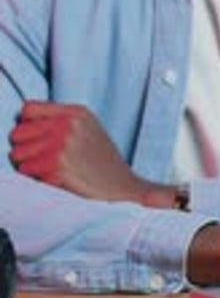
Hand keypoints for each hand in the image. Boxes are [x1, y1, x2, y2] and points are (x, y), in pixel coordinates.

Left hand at [8, 100, 152, 202]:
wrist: (123, 188)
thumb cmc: (103, 162)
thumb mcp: (88, 129)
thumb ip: (59, 120)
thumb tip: (25, 121)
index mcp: (76, 112)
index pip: (28, 109)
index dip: (27, 126)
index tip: (35, 138)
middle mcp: (68, 125)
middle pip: (18, 132)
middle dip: (24, 147)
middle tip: (40, 158)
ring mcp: (62, 145)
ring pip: (18, 153)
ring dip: (28, 164)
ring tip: (47, 170)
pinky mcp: (57, 166)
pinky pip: (26, 171)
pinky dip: (35, 178)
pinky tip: (53, 180)